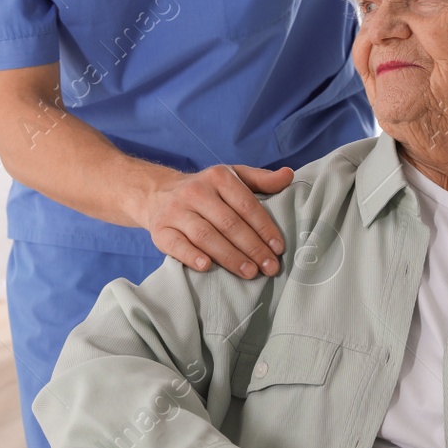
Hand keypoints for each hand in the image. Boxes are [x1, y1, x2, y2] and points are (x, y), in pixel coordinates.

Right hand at [139, 164, 292, 277]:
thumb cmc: (206, 190)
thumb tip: (289, 175)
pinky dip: (192, 256)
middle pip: (229, 223)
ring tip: (249, 272)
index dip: (264, 228)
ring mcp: (176, 211)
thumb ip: (261, 179)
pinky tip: (207, 267)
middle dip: (252, 248)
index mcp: (218, 177)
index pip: (246, 205)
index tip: (278, 248)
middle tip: (270, 267)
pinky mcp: (160, 229)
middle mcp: (196, 192)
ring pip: (206, 236)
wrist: (158, 193)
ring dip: (230, 257)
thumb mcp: (233, 177)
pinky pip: (177, 245)